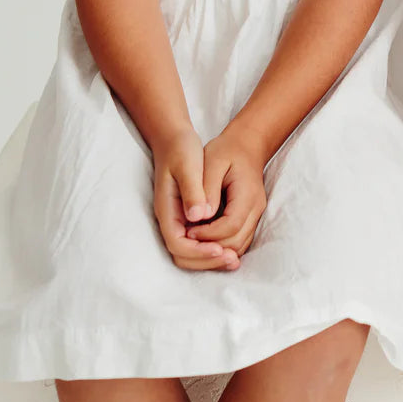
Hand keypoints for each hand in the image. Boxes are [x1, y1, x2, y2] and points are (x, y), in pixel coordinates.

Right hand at [153, 128, 238, 271]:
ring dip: (212, 259)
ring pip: (192, 254)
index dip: (199, 251)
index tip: (220, 249)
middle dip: (207, 261)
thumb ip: (193, 191)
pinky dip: (215, 249)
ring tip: (235, 259)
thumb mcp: (188, 165)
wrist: (175, 140)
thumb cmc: (181, 150)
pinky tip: (233, 247)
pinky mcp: (190, 219)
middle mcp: (171, 220)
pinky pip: (200, 243)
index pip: (178, 245)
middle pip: (184, 256)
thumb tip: (198, 217)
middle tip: (233, 261)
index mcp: (167, 210)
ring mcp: (179, 221)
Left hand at [184, 124, 268, 263]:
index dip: (208, 234)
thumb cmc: (227, 152)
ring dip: (216, 250)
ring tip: (193, 243)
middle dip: (210, 247)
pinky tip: (204, 241)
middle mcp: (256, 209)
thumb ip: (207, 189)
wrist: (247, 146)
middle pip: (236, 242)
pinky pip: (239, 241)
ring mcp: (256, 215)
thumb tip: (200, 216)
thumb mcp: (213, 161)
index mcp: (247, 194)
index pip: (231, 226)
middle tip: (186, 241)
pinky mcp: (251, 219)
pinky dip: (222, 247)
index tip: (188, 231)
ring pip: (239, 246)